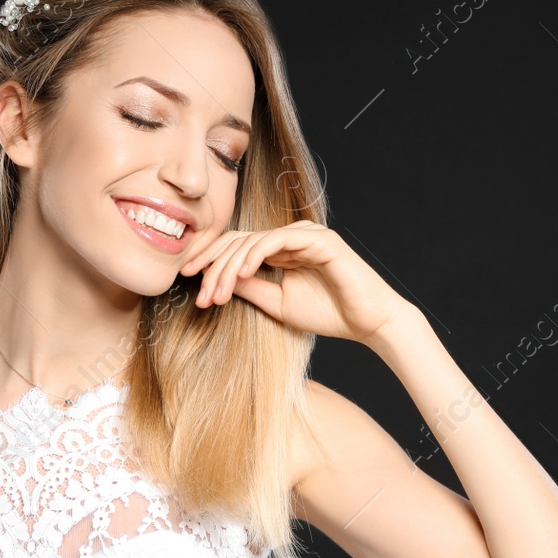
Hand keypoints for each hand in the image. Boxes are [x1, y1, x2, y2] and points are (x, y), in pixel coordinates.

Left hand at [178, 220, 415, 345]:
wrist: (369, 322)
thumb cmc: (328, 313)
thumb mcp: (277, 303)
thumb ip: (250, 288)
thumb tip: (217, 278)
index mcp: (280, 250)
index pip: (236, 247)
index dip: (210, 262)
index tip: (188, 283)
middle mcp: (290, 237)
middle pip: (239, 241)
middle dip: (213, 266)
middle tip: (198, 294)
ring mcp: (305, 234)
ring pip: (253, 240)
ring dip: (229, 267)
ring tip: (215, 293)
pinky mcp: (319, 239)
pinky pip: (278, 240)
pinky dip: (255, 255)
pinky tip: (241, 274)